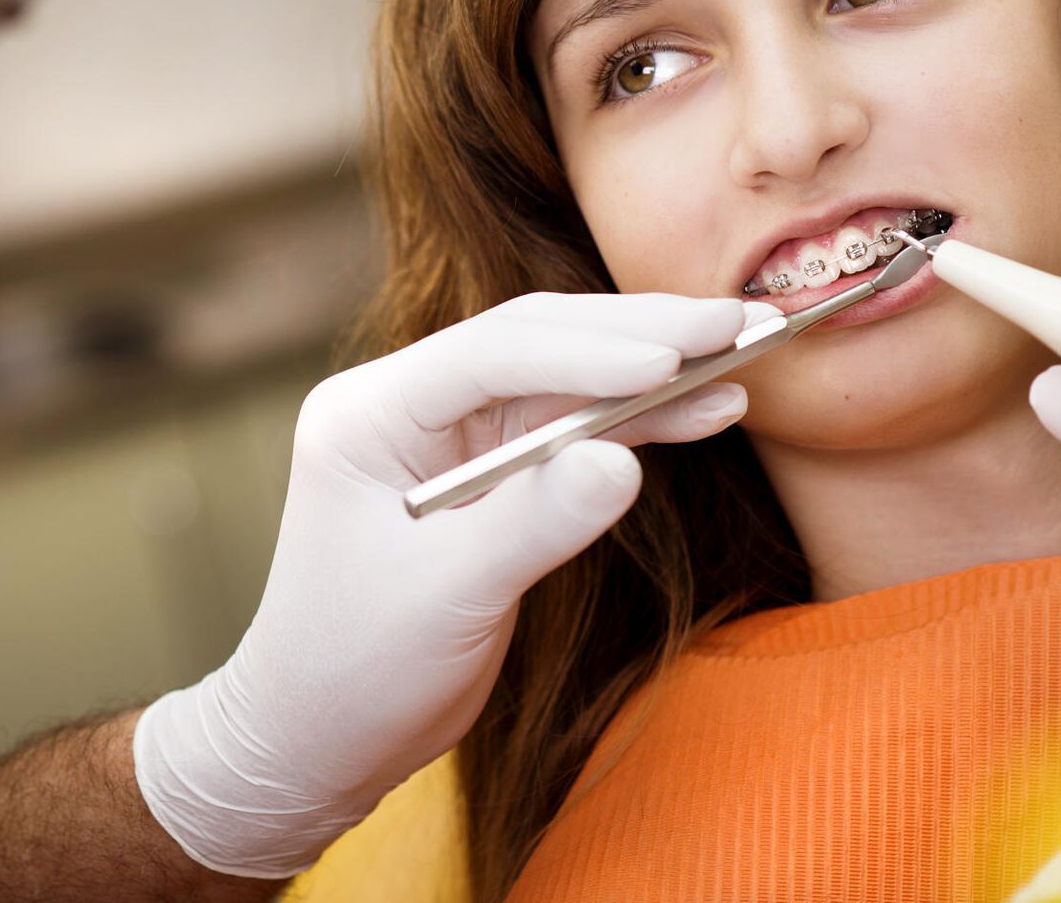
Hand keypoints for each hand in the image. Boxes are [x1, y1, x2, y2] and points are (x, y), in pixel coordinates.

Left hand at [134, 291, 772, 876]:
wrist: (318, 737)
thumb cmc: (353, 671)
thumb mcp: (446, 600)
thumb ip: (531, 524)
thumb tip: (621, 462)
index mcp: (368, 415)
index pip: (487, 354)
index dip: (584, 351)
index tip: (669, 359)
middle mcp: (407, 405)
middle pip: (534, 342)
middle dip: (637, 335)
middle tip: (734, 323)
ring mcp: (449, 435)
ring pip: (564, 379)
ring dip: (651, 369)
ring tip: (743, 352)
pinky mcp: (489, 472)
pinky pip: (572, 430)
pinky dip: (638, 422)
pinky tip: (707, 408)